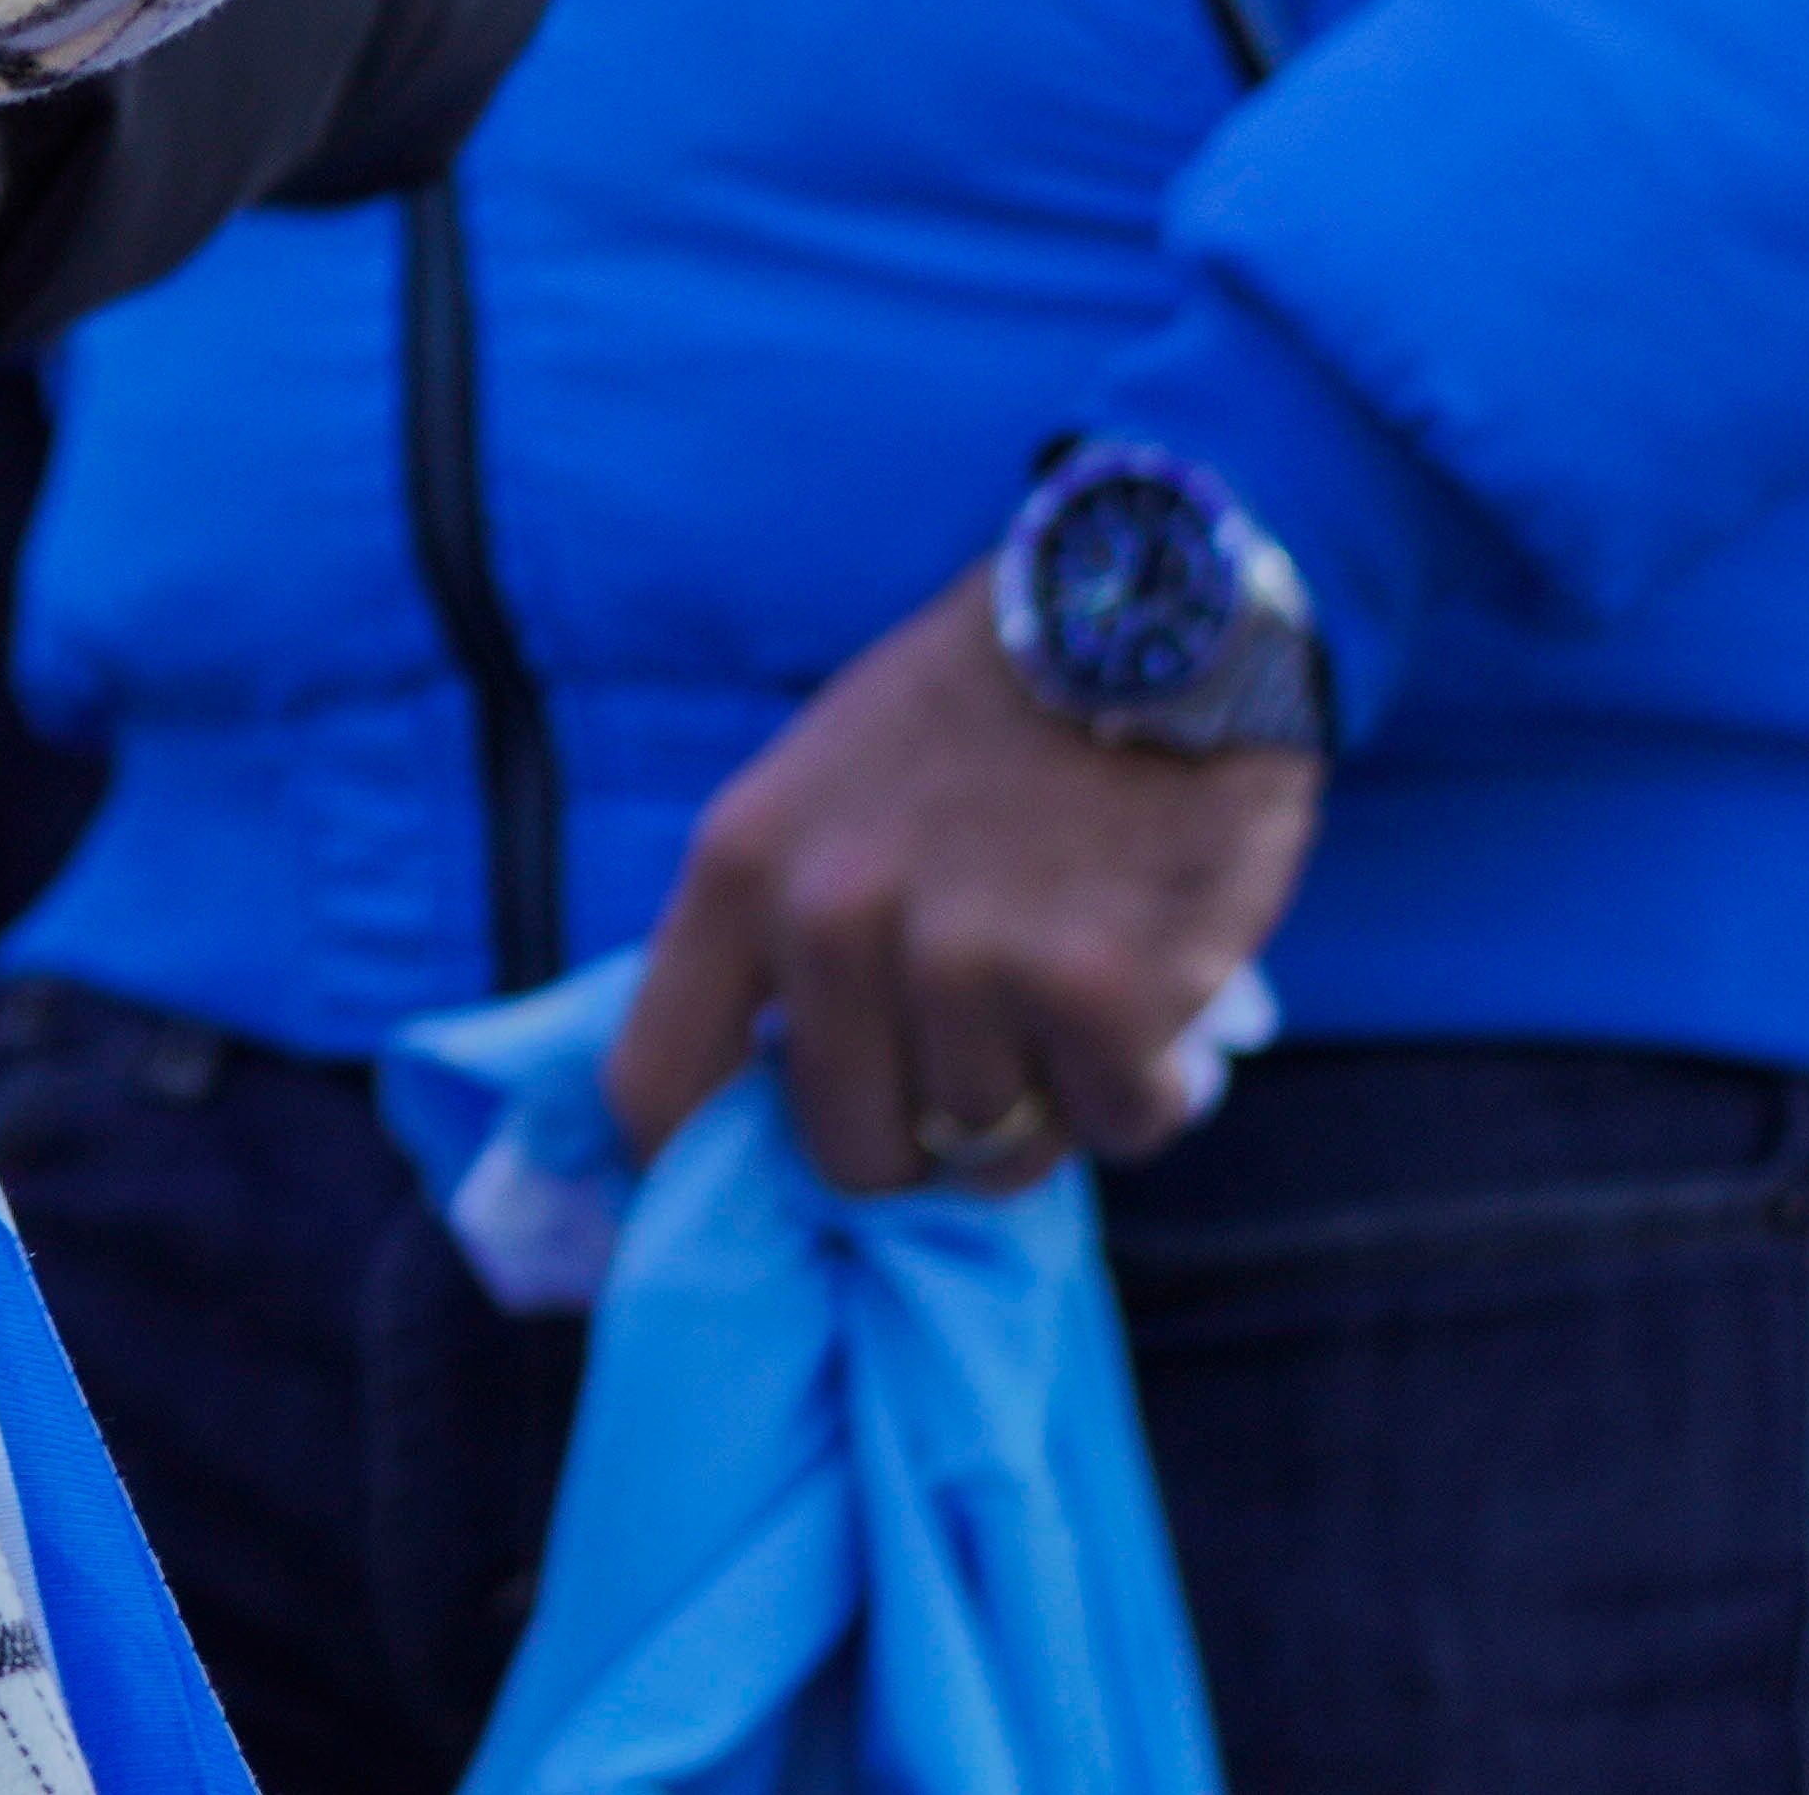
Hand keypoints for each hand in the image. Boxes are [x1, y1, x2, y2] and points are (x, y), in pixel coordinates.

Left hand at [609, 566, 1315, 1193]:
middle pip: (850, 1155)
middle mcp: (835, 920)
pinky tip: (1151, 987)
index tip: (751, 1196)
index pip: (656, 1089)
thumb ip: (779, 939)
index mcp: (741, 869)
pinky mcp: (1100, 990)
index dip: (699, 1175)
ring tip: (1069, 977)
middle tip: (983, 1042)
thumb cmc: (979, 722)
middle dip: (921, 1132)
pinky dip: (1146, 1087)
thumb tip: (755, 1116)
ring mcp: (966, 958)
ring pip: (992, 1151)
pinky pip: (1117, 1128)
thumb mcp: (821, 795)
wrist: (1150, 612)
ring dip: (1046, 1098)